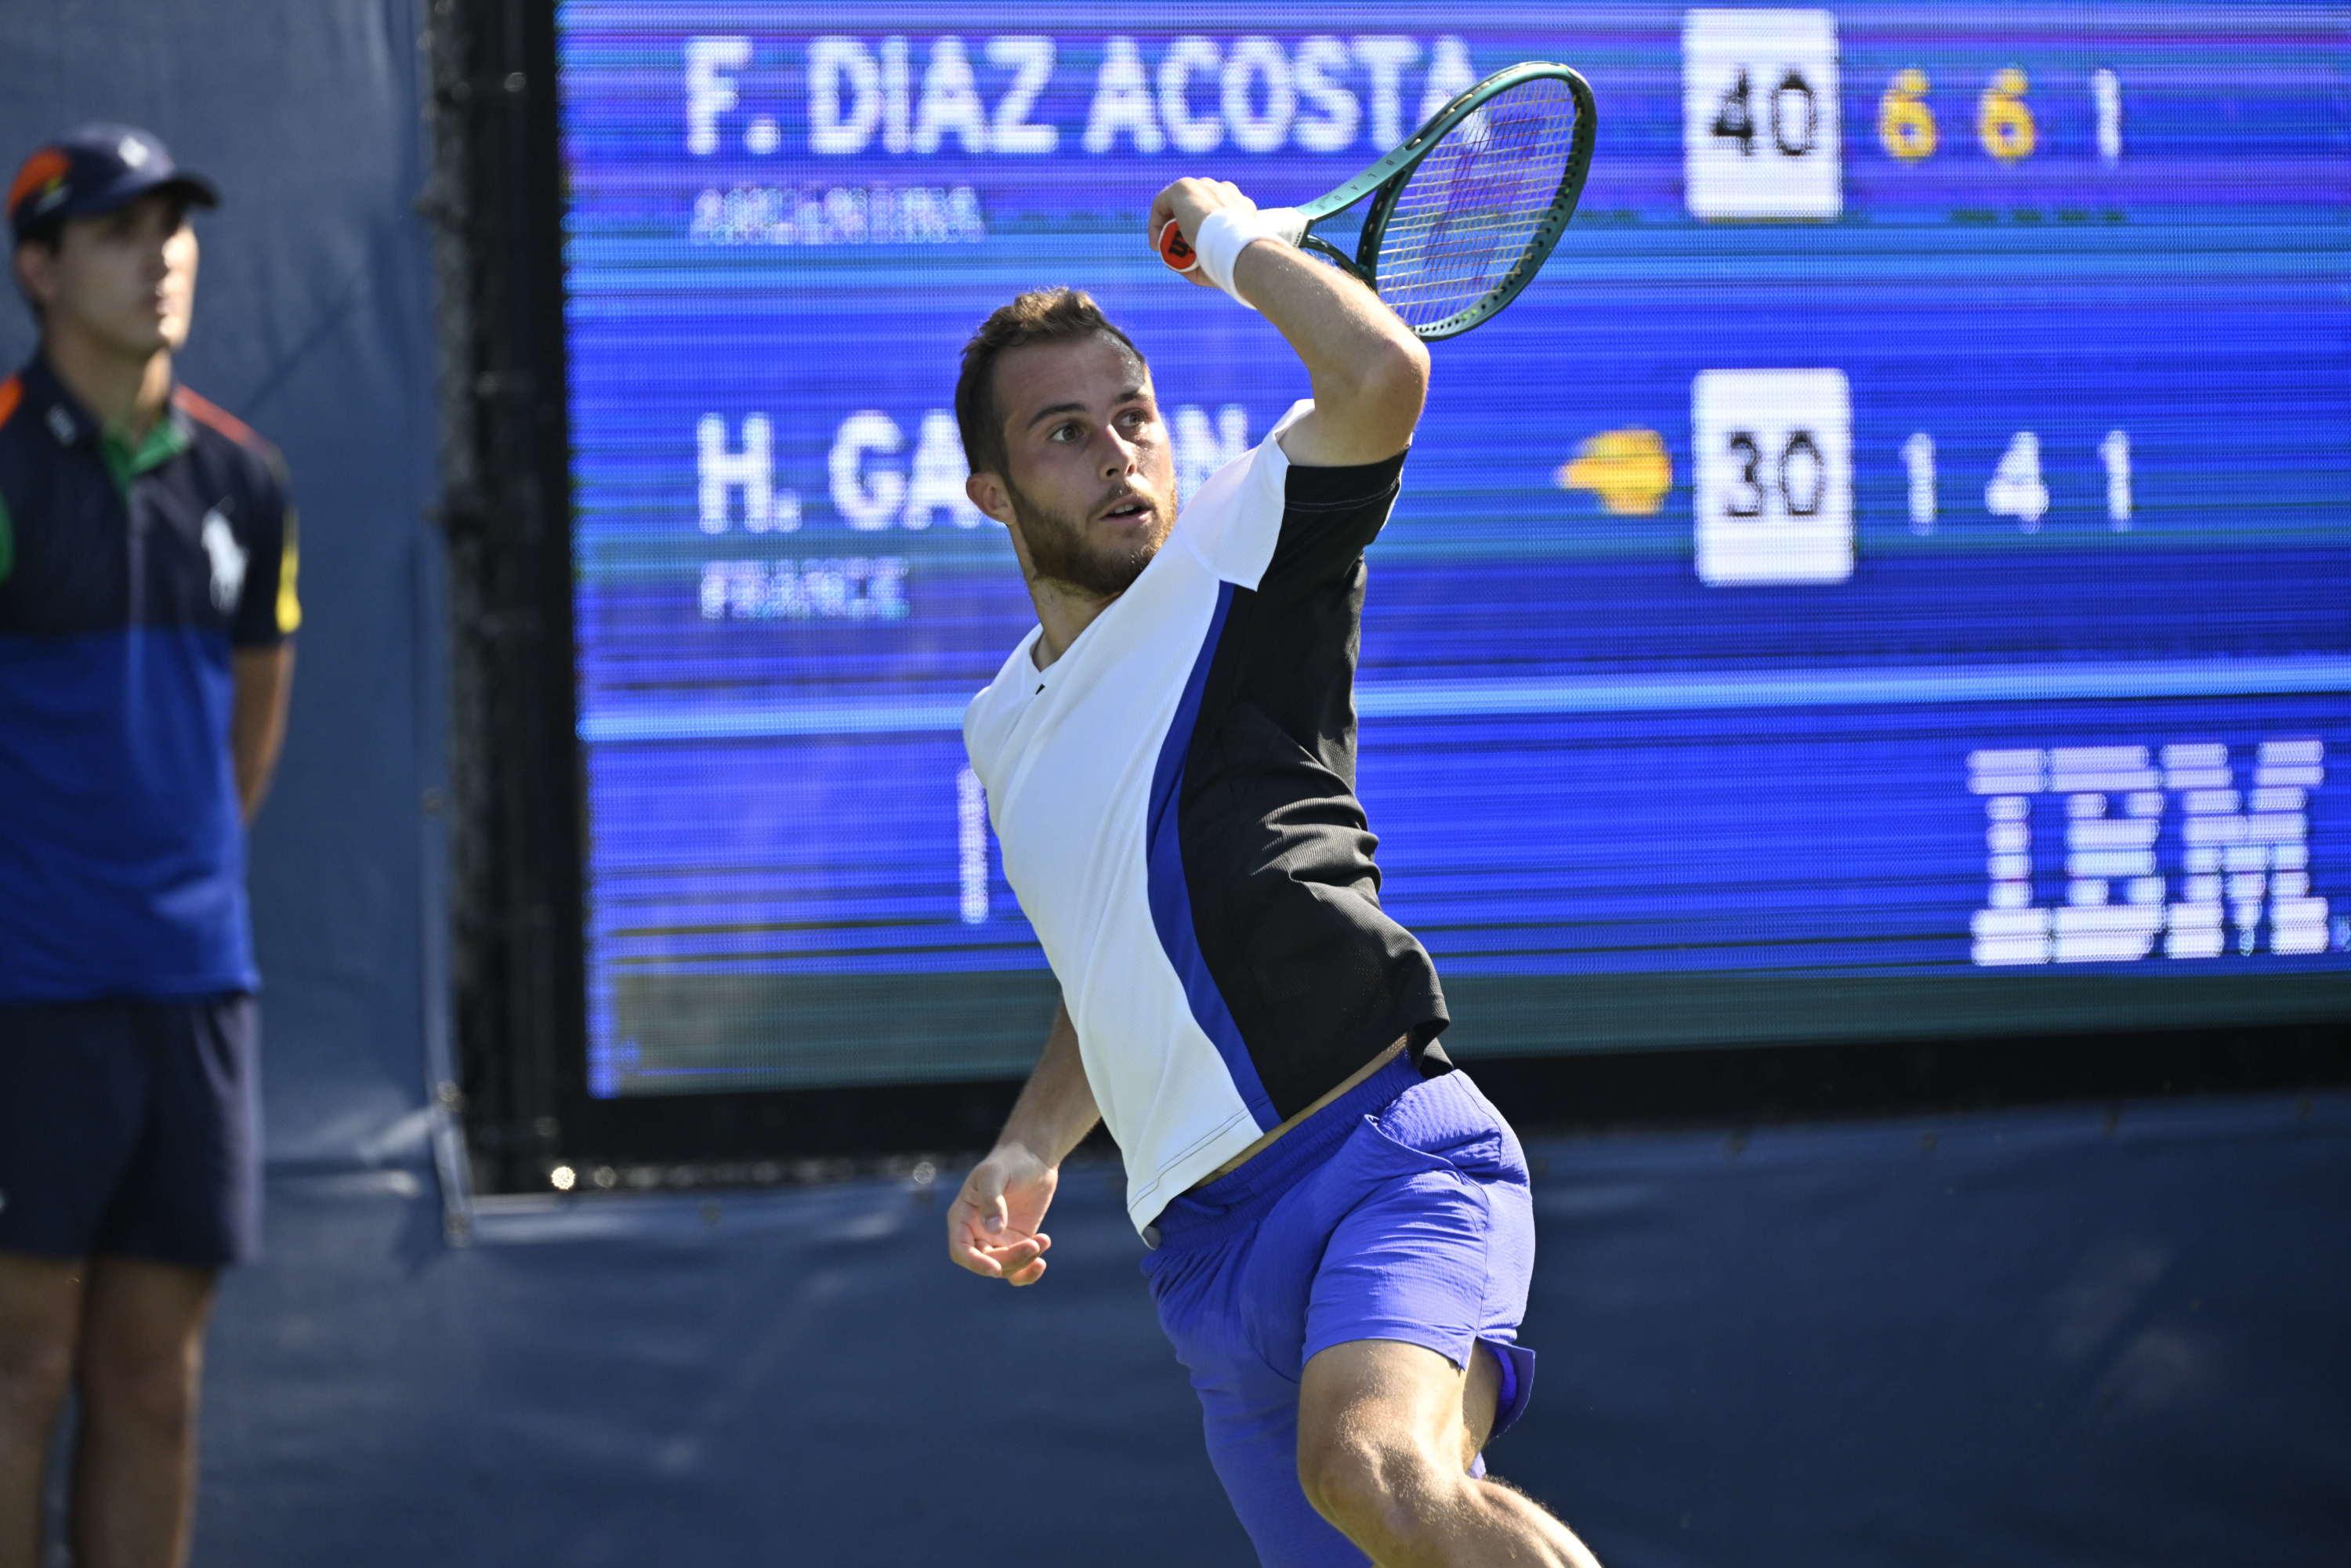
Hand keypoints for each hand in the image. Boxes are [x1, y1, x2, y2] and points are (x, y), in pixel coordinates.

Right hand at [947, 1143, 1059, 1286]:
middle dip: (1010, 1259)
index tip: (995, 1269)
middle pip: (986, 1261)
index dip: (975, 1263)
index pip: (960, 1251)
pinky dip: (1030, 1268)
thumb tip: (993, 1230)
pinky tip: (1043, 1253)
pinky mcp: (1017, 1241)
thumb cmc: (1009, 1161)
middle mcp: (976, 1232)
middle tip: (1034, 1244)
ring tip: (1043, 1240)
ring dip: (1024, 1261)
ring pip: (1005, 1267)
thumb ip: (991, 1200)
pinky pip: (1019, 1266)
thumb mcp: (995, 1174)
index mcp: (962, 1217)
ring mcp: (996, 1239)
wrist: (1033, 1158)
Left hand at [1149, 178, 1256, 287]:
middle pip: (1197, 205)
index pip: (1217, 210)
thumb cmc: (1233, 261)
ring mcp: (1204, 186)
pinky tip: (1156, 244)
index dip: (1200, 228)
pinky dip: (1156, 223)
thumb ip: (1206, 257)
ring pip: (1180, 205)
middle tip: (1175, 249)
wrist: (1236, 247)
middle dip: (1183, 225)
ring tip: (1164, 249)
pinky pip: (1163, 203)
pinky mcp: (1185, 187)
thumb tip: (1182, 264)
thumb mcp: (1226, 259)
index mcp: (1239, 205)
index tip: (1191, 249)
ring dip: (1169, 226)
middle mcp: (1223, 191)